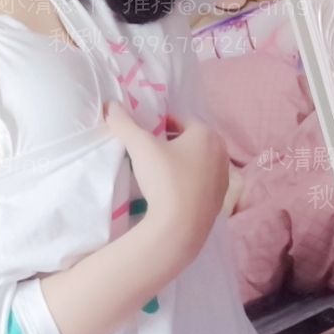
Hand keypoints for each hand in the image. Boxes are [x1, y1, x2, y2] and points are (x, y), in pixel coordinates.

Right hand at [105, 103, 229, 261]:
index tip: (144, 136)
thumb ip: (124, 123)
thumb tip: (110, 105)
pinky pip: (201, 182)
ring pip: (197, 162)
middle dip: (171, 143)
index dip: (159, 124)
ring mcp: (224, 177)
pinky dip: (188, 182)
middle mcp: (221, 152)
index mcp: (207, 133)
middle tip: (149, 155)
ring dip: (181, 163)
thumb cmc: (165, 180)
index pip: (179, 120)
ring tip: (159, 174)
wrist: (180, 228)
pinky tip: (172, 192)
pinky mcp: (220, 199)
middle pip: (190, 140)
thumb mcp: (140, 147)